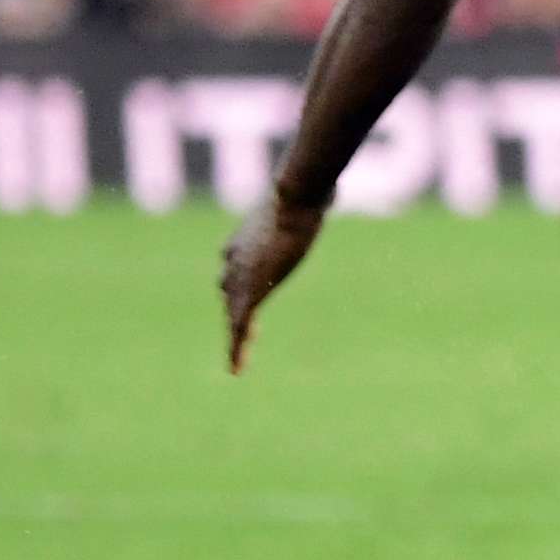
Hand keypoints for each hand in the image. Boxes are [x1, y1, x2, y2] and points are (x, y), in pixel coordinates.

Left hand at [221, 194, 328, 371]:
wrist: (293, 200)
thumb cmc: (307, 190)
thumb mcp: (310, 195)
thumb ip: (315, 199)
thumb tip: (331, 190)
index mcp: (248, 234)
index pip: (233, 259)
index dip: (236, 274)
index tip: (233, 286)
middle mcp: (236, 257)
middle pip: (228, 287)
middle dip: (232, 305)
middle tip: (236, 331)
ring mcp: (240, 275)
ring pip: (232, 311)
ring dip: (236, 332)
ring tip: (236, 355)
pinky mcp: (249, 292)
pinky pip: (239, 326)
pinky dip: (236, 348)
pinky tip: (236, 369)